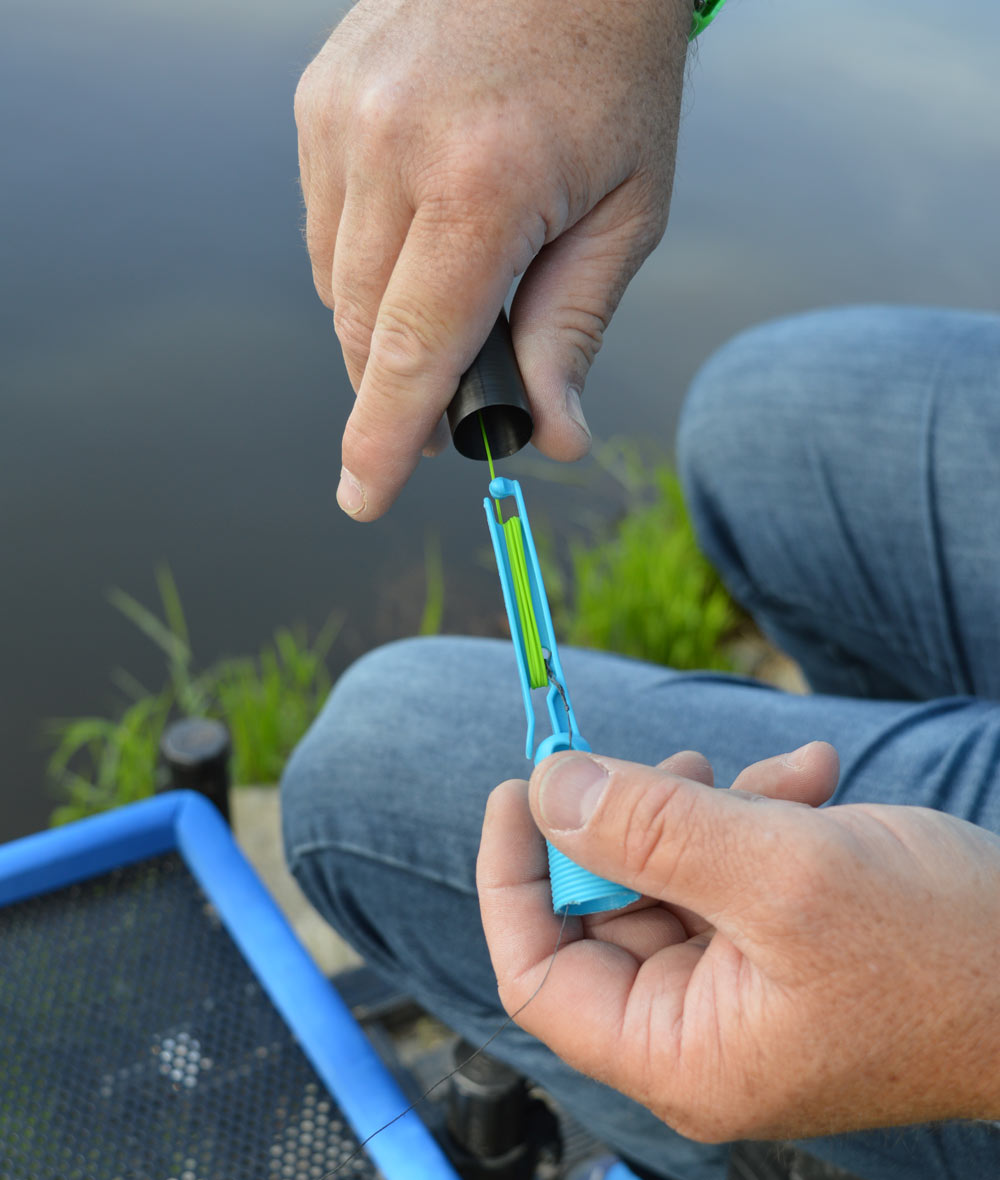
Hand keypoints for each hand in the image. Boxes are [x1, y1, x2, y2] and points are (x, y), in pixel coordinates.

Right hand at [295, 0, 690, 518]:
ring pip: (332, 286)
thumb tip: (553, 435)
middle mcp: (390, 147)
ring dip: (379, 333)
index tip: (362, 499)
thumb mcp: (626, 212)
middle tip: (448, 418)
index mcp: (481, 185)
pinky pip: (323, 227)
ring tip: (445, 320)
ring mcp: (341, 117)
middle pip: (362, 330)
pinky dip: (361, 268)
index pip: (412, 350)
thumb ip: (574, 332)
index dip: (383, 440)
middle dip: (396, 395)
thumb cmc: (613, 73)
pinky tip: (414, 252)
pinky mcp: (318, 101)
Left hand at [477, 744, 999, 1140]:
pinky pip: (730, 870)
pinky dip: (759, 814)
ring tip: (780, 783)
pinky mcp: (779, 947)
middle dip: (635, 821)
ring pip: (671, 875)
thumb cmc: (943, 952)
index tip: (522, 785)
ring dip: (709, 809)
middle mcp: (698, 1031)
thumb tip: (551, 787)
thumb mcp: (785, 872)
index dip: (514, 875)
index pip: (539, 973)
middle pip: (606, 908)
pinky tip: (813, 779)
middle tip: (674, 765)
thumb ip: (655, 829)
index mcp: (679, 1053)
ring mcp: (740, 988)